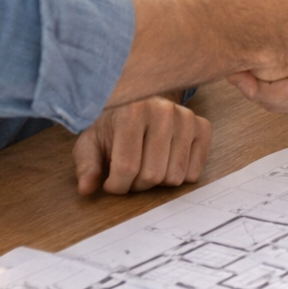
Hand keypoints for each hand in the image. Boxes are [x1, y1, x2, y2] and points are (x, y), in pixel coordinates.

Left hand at [73, 96, 211, 195]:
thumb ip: (87, 166)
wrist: (140, 100)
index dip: (116, 186)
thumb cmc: (113, 124)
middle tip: (129, 174)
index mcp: (132, 111)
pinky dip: (178, 176)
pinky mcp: (202, 127)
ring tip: (146, 166)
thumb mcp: (91, 142)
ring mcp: (186, 118)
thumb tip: (85, 188)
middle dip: (136, 185)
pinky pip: (193, 173)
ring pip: (174, 177)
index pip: (126, 168)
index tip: (110, 183)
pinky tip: (165, 161)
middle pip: (152, 176)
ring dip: (157, 182)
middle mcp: (163, 111)